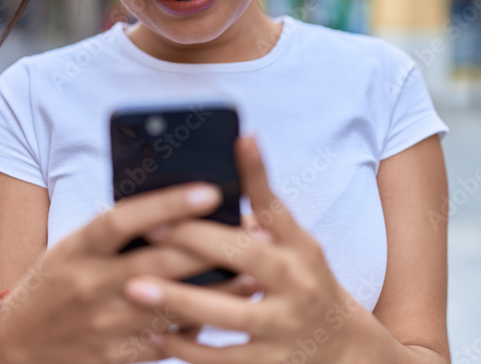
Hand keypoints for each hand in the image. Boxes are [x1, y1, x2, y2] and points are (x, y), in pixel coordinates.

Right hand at [0, 181, 257, 363]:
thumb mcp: (72, 248)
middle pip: (159, 262)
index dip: (168, 204)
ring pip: (172, 305)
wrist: (17, 347)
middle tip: (255, 234)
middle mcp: (92, 284)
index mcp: (78, 248)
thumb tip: (172, 207)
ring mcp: (105, 324)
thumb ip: (116, 231)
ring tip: (255, 275)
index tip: (210, 191)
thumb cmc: (55, 283)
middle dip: (210, 247)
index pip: (125, 218)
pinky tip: (227, 315)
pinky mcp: (117, 356)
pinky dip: (197, 326)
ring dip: (217, 291)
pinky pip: (167, 341)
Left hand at [121, 135, 376, 363]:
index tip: (239, 139)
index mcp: (299, 248)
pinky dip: (188, 348)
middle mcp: (297, 284)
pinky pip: (223, 360)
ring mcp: (284, 328)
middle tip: (152, 228)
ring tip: (136, 288)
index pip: (275, 205)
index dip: (257, 173)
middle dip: (196, 241)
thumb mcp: (294, 247)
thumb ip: (261, 218)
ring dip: (180, 301)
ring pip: (227, 315)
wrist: (344, 351)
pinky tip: (156, 335)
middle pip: (246, 257)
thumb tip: (222, 169)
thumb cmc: (302, 284)